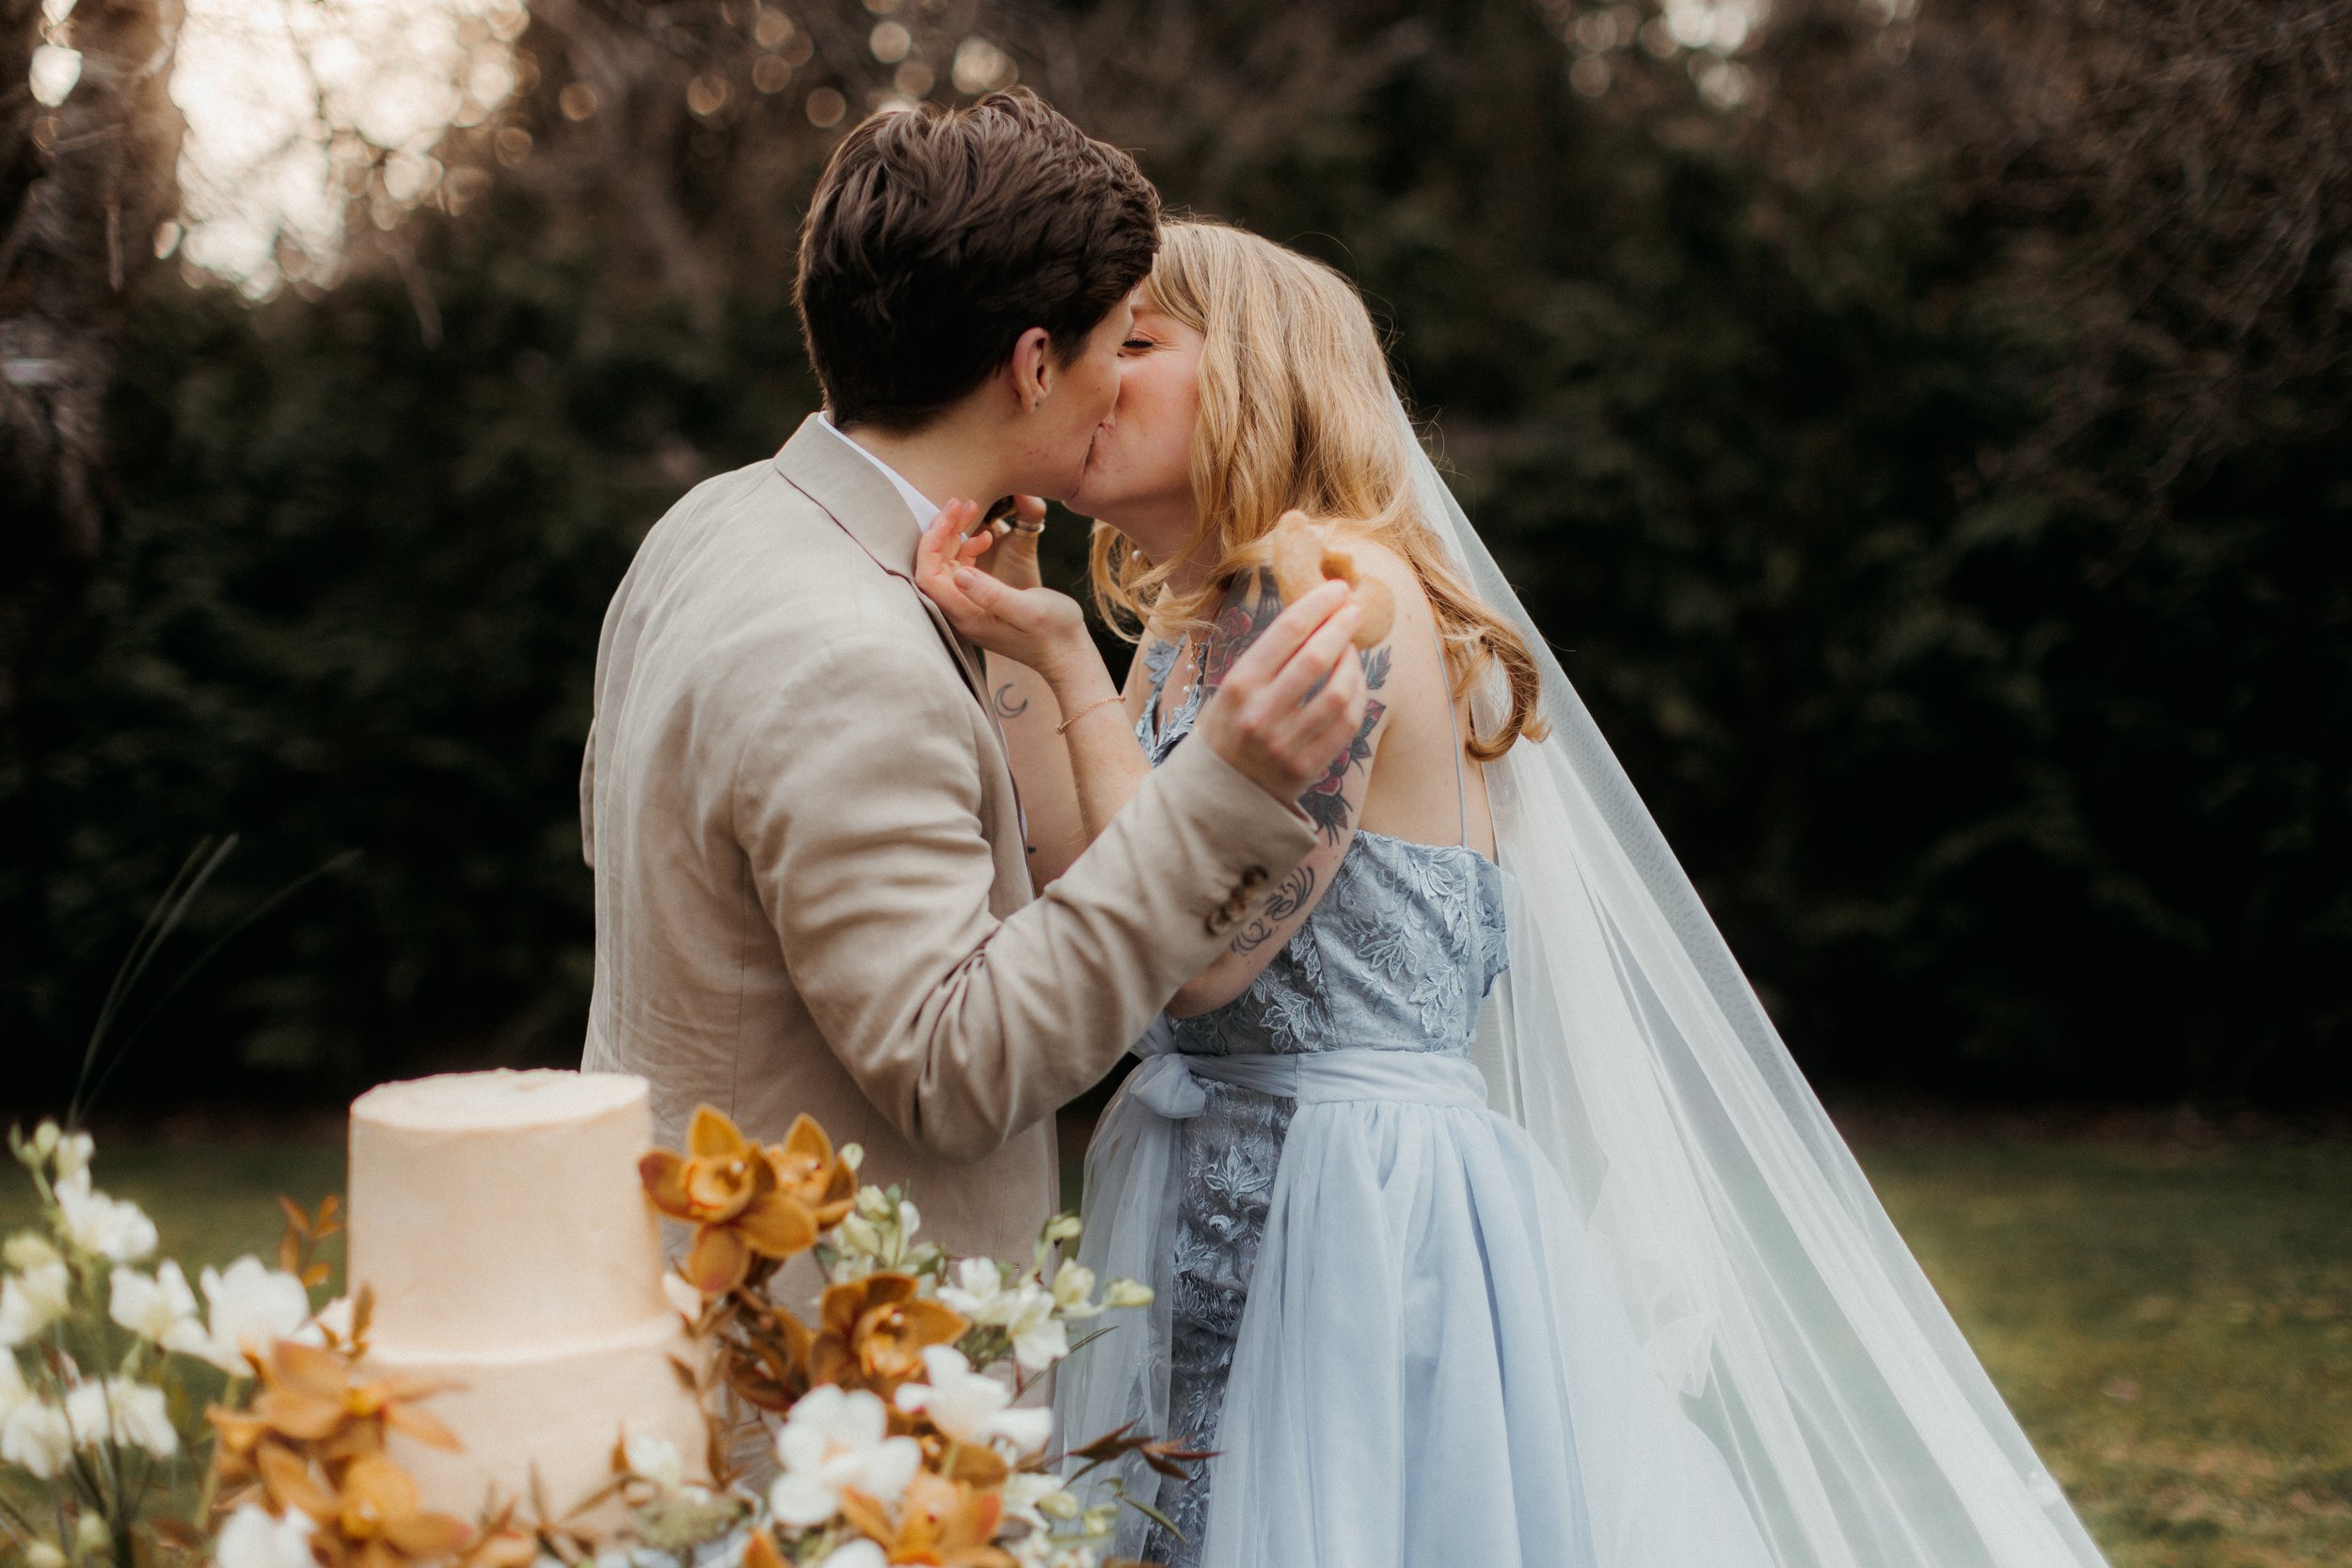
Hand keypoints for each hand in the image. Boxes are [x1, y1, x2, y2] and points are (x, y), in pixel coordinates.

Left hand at [913, 498, 1091, 680]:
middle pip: (933, 566)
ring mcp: (970, 607)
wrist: (1069, 654)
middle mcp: (961, 612)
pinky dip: (969, 548)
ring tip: (974, 508)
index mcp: (966, 616)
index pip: (928, 575)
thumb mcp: (1028, 610)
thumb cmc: (1054, 633)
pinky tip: (988, 536)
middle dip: (943, 530)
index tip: (952, 514)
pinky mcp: (981, 602)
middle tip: (962, 501)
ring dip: (955, 535)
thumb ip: (992, 594)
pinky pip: (962, 570)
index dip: (932, 541)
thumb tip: (959, 573)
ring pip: (947, 565)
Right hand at [1195, 580, 1368, 806]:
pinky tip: (1354, 683)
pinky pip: (1346, 724)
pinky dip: (1357, 696)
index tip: (1336, 589)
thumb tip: (1313, 618)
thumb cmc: (1225, 730)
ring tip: (1352, 649)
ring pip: (1338, 692)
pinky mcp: (1307, 767)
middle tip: (1353, 609)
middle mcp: (1261, 713)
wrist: (1216, 795)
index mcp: (1238, 686)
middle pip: (1316, 658)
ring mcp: (1285, 743)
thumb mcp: (1229, 690)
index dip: (1317, 605)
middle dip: (1341, 626)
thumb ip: (1266, 660)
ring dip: (1352, 663)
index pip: (1285, 632)